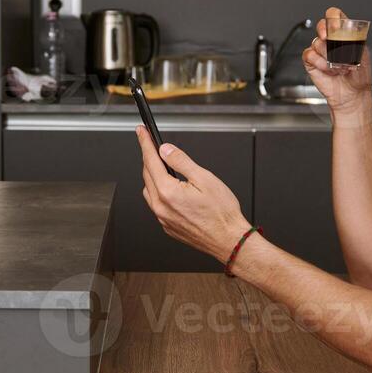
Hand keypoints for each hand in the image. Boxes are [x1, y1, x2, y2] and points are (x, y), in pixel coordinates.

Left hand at [136, 126, 250, 261]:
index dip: (145, 143)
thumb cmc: (222, 214)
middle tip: (153, 145)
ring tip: (164, 167)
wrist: (229, 240)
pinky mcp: (168, 227)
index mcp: (167, 192)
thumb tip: (166, 150)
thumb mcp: (204, 178)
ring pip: (149, 191)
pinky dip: (159, 193)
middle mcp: (161, 207)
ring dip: (153, 176)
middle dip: (149, 157)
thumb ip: (181, 161)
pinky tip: (171, 190)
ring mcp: (163, 219)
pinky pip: (156, 205)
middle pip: (147, 175)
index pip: (150, 161)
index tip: (141, 132)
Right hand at [301, 5, 371, 120]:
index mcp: (344, 33)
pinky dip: (319, 63)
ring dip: (328, 56)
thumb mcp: (361, 55)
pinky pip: (310, 55)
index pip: (335, 15)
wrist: (352, 94)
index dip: (333, 17)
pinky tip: (328, 70)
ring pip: (317, 43)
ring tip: (338, 67)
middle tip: (330, 41)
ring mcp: (320, 50)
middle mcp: (331, 40)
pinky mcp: (311, 61)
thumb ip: (351, 42)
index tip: (336, 27)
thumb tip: (342, 37)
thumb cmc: (359, 76)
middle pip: (321, 24)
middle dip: (325, 31)